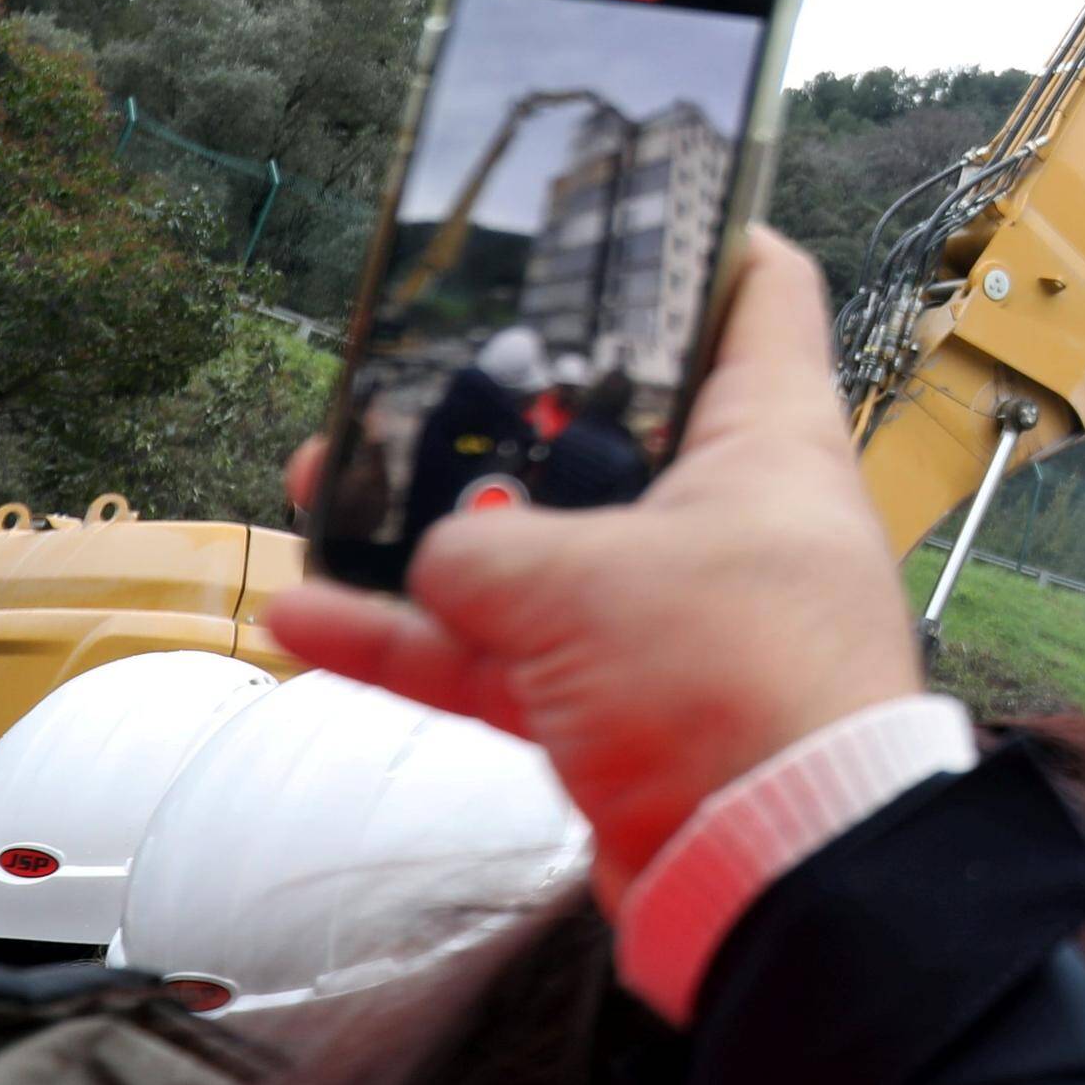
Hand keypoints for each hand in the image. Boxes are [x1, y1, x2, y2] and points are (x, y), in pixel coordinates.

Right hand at [267, 236, 921, 908]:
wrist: (776, 875)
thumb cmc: (734, 687)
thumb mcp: (585, 582)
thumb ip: (485, 550)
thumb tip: (438, 562)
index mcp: (769, 438)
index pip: (756, 293)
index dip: (697, 237)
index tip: (613, 209)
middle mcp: (727, 514)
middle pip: (604, 426)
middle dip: (493, 408)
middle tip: (397, 377)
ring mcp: (671, 614)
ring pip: (533, 548)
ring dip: (424, 531)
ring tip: (313, 488)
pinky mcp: (621, 707)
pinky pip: (501, 657)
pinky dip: (415, 643)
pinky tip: (308, 620)